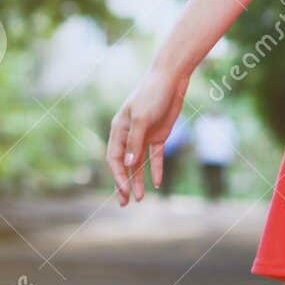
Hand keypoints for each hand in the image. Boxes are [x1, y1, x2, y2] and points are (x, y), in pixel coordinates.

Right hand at [106, 64, 190, 204]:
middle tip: (125, 203)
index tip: (124, 191)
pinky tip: (158, 184)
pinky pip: (155, 157)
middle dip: (123, 184)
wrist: (171, 80)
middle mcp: (129, 135)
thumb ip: (135, 141)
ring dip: (138, 181)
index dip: (118, 176)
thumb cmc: (152, 94)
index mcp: (118, 129)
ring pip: (138, 164)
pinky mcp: (158, 136)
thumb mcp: (143, 118)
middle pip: (124, 164)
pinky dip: (156, 170)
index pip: (114, 158)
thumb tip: (128, 164)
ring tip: (141, 199)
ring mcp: (144, 136)